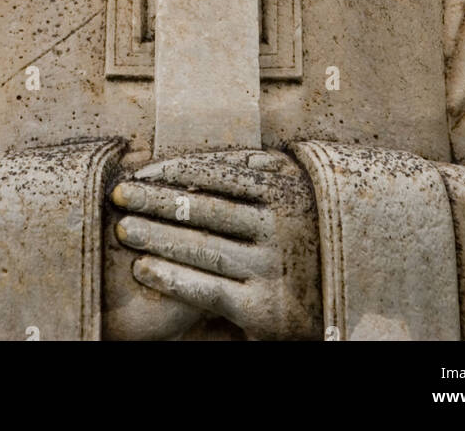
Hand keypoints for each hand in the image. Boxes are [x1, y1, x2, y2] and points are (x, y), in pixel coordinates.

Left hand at [110, 149, 322, 340]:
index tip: (139, 172)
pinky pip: (208, 289)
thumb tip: (202, 156)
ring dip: (156, 238)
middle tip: (118, 197)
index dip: (172, 172)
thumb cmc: (309, 231)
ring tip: (123, 230)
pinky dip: (173, 279)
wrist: (346, 292)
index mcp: (283, 188)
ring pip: (201, 247)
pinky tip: (145, 270)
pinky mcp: (264, 307)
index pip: (216, 174)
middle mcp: (279, 224)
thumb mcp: (295, 188)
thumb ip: (255, 168)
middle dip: (154, 201)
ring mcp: (271, 265)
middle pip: (203, 209)